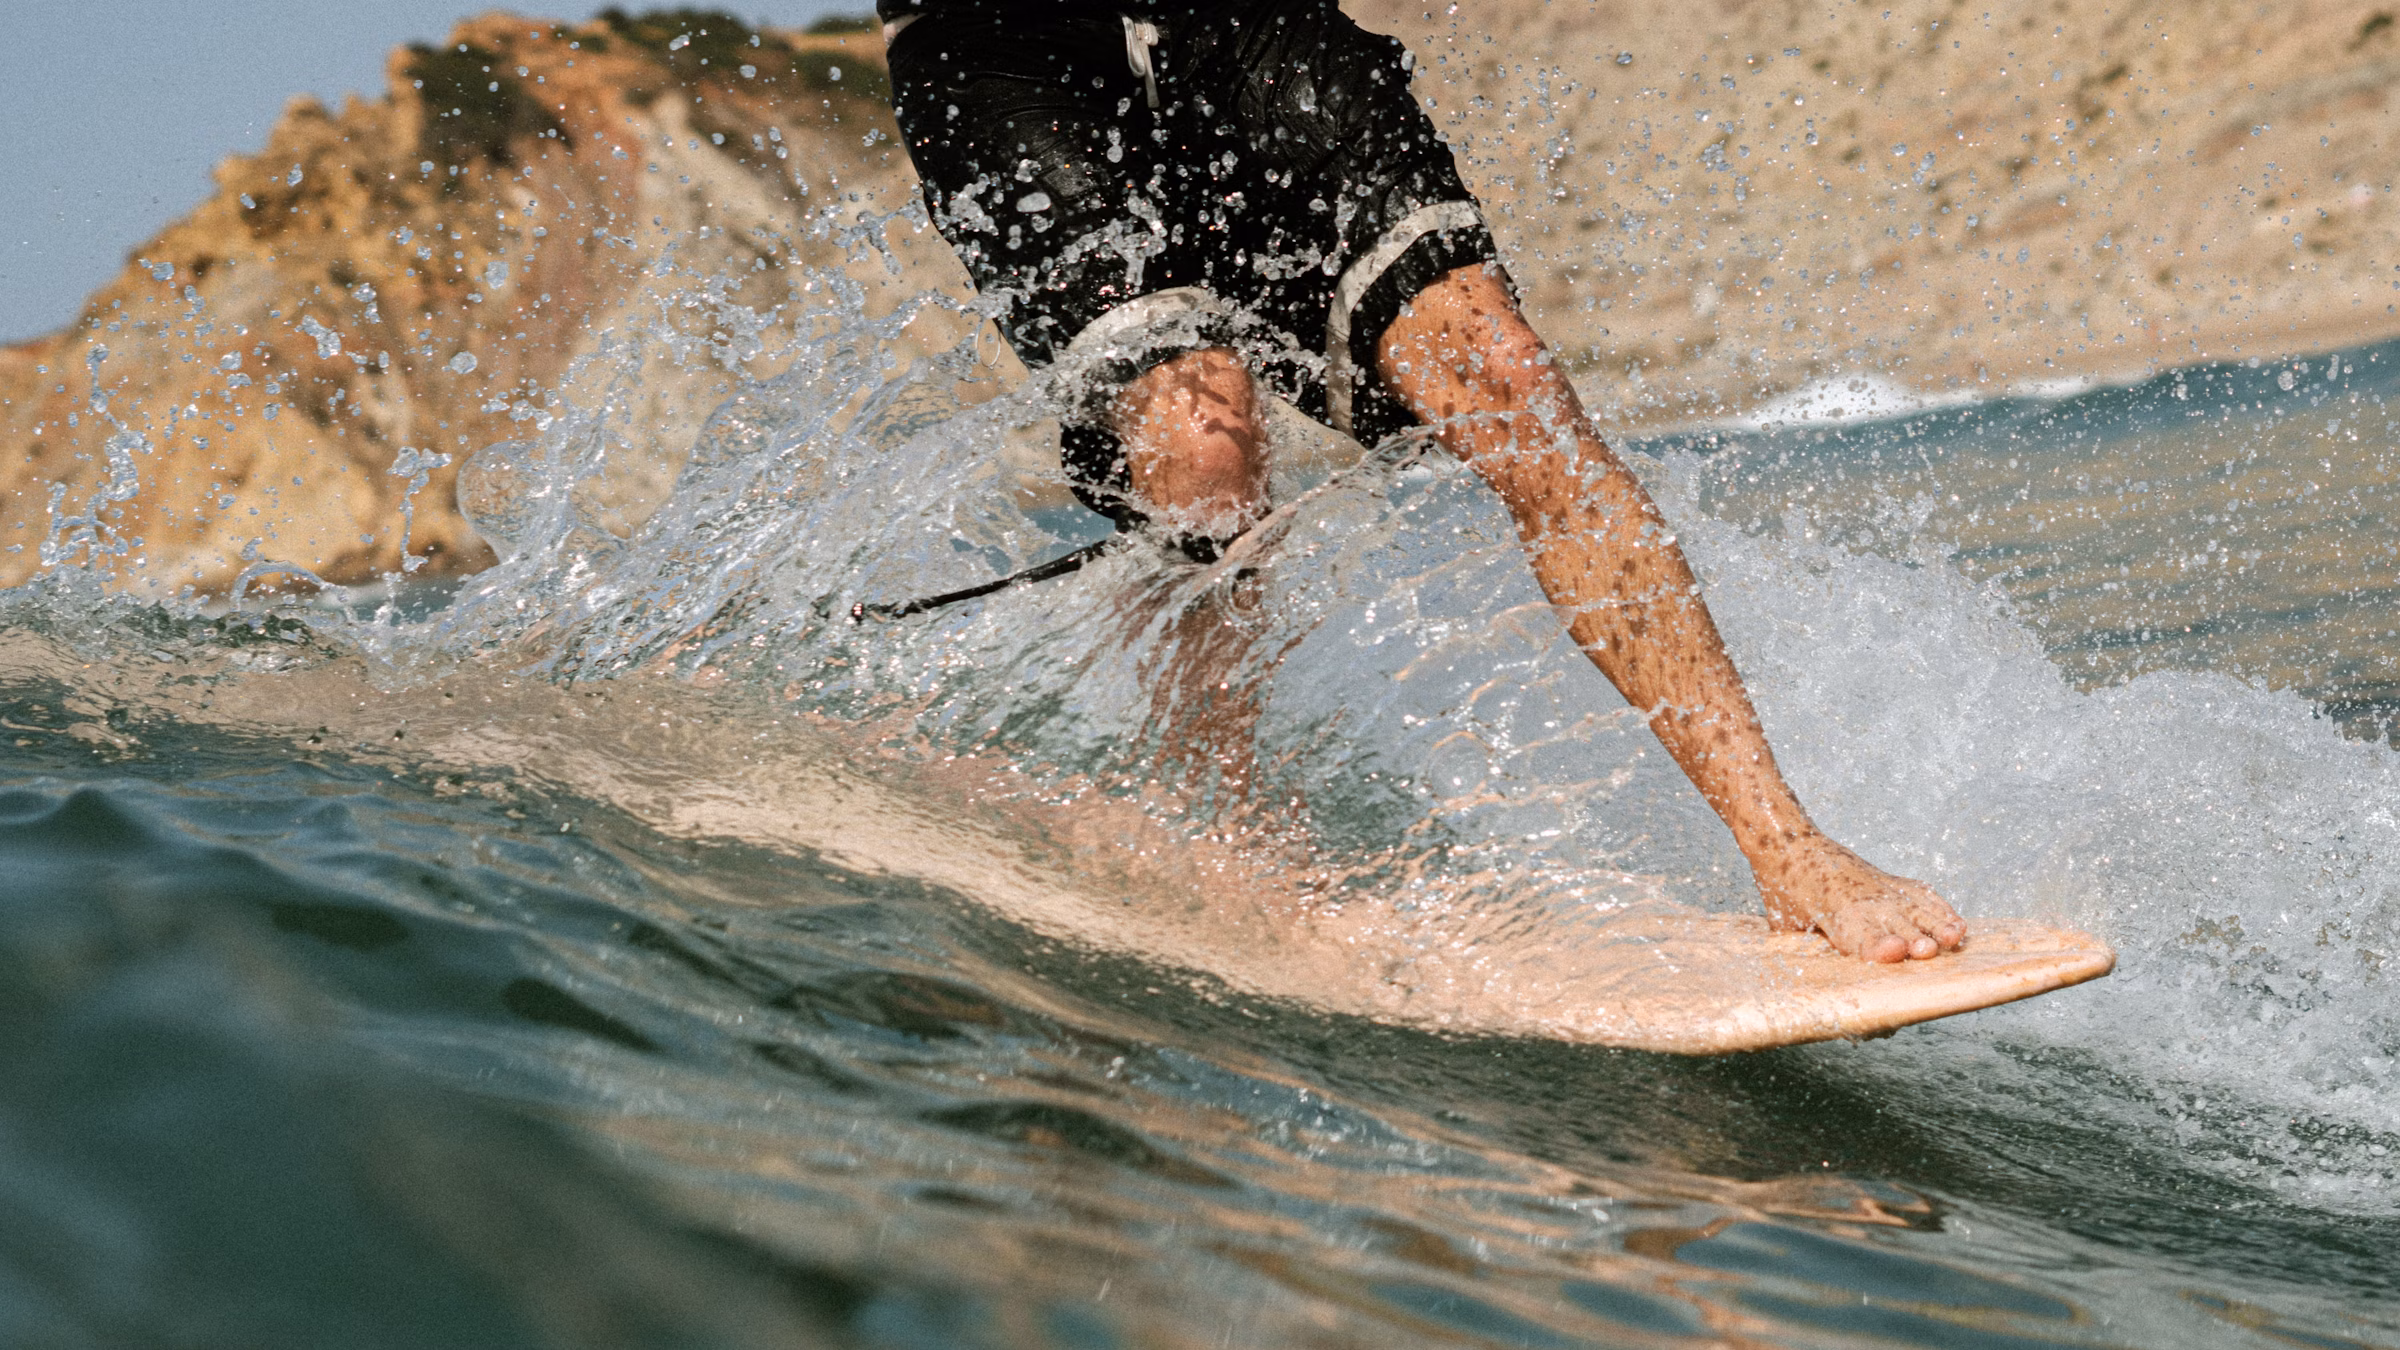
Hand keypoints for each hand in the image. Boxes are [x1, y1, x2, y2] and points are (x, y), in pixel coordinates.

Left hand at [1750, 831, 1965, 962]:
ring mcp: (1880, 889)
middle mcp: (1864, 900)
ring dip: (1935, 925)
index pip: (1860, 935)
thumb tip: (1817, 980)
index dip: (1877, 947)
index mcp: (1835, 912)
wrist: (1789, 842)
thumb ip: (1805, 948)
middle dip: (1912, 938)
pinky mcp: (1889, 882)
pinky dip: (1939, 909)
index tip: (1894, 951)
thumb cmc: (1782, 889)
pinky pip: (1921, 895)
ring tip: (1954, 937)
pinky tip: (1955, 924)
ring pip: (1914, 909)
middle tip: (1926, 951)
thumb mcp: (1784, 921)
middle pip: (1895, 925)